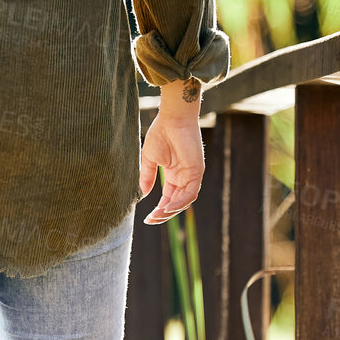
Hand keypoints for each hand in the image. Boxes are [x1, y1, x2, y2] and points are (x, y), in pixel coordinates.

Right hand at [139, 84, 204, 223]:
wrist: (172, 119)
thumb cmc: (161, 134)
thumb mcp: (149, 159)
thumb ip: (147, 176)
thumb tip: (142, 194)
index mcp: (175, 175)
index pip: (169, 198)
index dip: (160, 210)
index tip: (148, 218)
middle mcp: (185, 177)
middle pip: (177, 203)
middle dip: (164, 214)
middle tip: (151, 220)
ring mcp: (192, 175)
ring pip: (185, 201)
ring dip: (171, 211)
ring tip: (157, 216)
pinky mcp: (197, 171)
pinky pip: (190, 194)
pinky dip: (179, 203)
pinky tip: (166, 207)